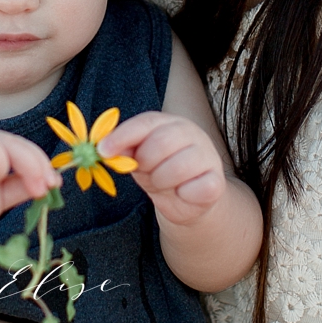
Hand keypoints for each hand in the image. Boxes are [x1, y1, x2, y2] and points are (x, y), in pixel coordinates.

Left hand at [100, 111, 225, 226]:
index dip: (123, 136)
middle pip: (161, 143)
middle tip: (145, 173)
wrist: (188, 199)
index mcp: (169, 123)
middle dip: (145, 164)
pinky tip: (182, 192)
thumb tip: (105, 148)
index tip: (103, 151)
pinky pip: (195, 189)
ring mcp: (208, 156)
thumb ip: (125, 151)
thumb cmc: (160, 172)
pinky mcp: (217, 181)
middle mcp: (191, 133)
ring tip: (162, 183)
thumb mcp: (138, 159)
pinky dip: (182, 195)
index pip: (145, 123)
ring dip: (161, 182)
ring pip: (177, 167)